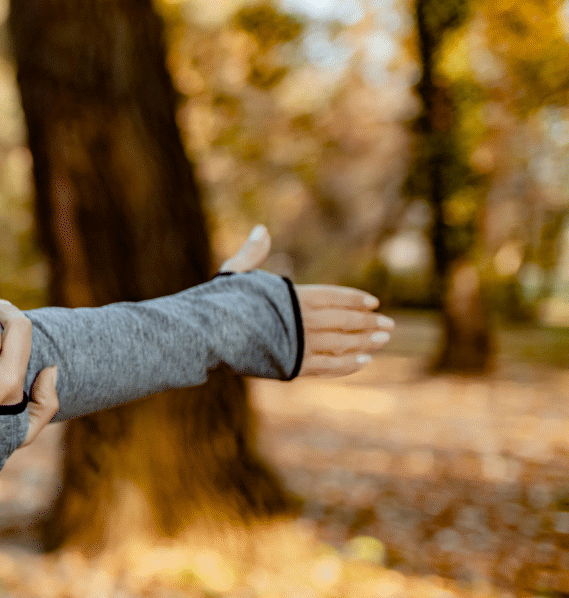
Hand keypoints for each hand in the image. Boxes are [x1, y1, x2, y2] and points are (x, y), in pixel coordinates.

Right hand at [219, 224, 393, 377]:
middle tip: (389, 325)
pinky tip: (364, 361)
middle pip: (345, 321)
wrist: (208, 337)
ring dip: (365, 342)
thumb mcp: (236, 274)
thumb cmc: (219, 304)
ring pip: (343, 345)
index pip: (334, 297)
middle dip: (369, 323)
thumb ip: (253, 255)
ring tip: (382, 341)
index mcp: (293, 297)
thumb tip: (261, 229)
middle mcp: (304, 321)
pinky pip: (329, 367)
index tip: (374, 301)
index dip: (355, 299)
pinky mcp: (294, 367)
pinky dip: (349, 365)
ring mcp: (301, 346)